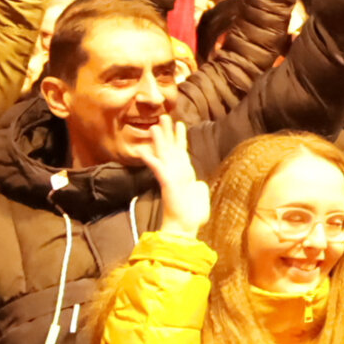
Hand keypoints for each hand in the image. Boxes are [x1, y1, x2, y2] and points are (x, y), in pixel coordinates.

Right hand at [144, 119, 211, 237]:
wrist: (185, 227)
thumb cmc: (192, 213)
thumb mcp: (199, 194)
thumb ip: (197, 186)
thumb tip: (198, 182)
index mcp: (184, 174)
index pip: (181, 151)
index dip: (180, 138)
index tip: (180, 124)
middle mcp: (176, 173)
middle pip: (170, 148)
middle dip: (168, 132)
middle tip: (164, 116)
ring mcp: (170, 177)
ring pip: (164, 155)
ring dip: (159, 140)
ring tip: (155, 126)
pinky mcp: (167, 184)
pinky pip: (159, 170)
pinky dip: (152, 160)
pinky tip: (144, 152)